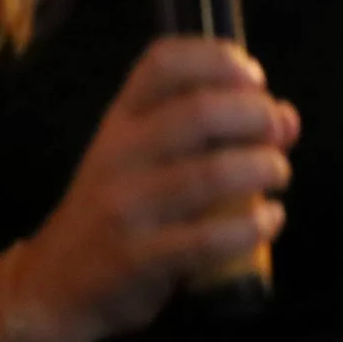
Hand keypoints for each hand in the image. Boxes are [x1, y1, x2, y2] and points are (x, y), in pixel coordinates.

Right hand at [15, 37, 297, 341]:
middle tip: (280, 132)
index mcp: (120, 119)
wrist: (58, 282)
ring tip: (277, 174)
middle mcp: (119, 153)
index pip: (163, 63)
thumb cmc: (116, 210)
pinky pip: (208, 239)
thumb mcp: (138, 157)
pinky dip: (253, 227)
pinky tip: (270, 221)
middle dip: (257, 115)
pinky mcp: (139, 257)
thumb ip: (202, 134)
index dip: (219, 59)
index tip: (254, 79)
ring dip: (263, 169)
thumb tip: (284, 119)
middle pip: (198, 112)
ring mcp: (126, 206)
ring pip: (210, 174)